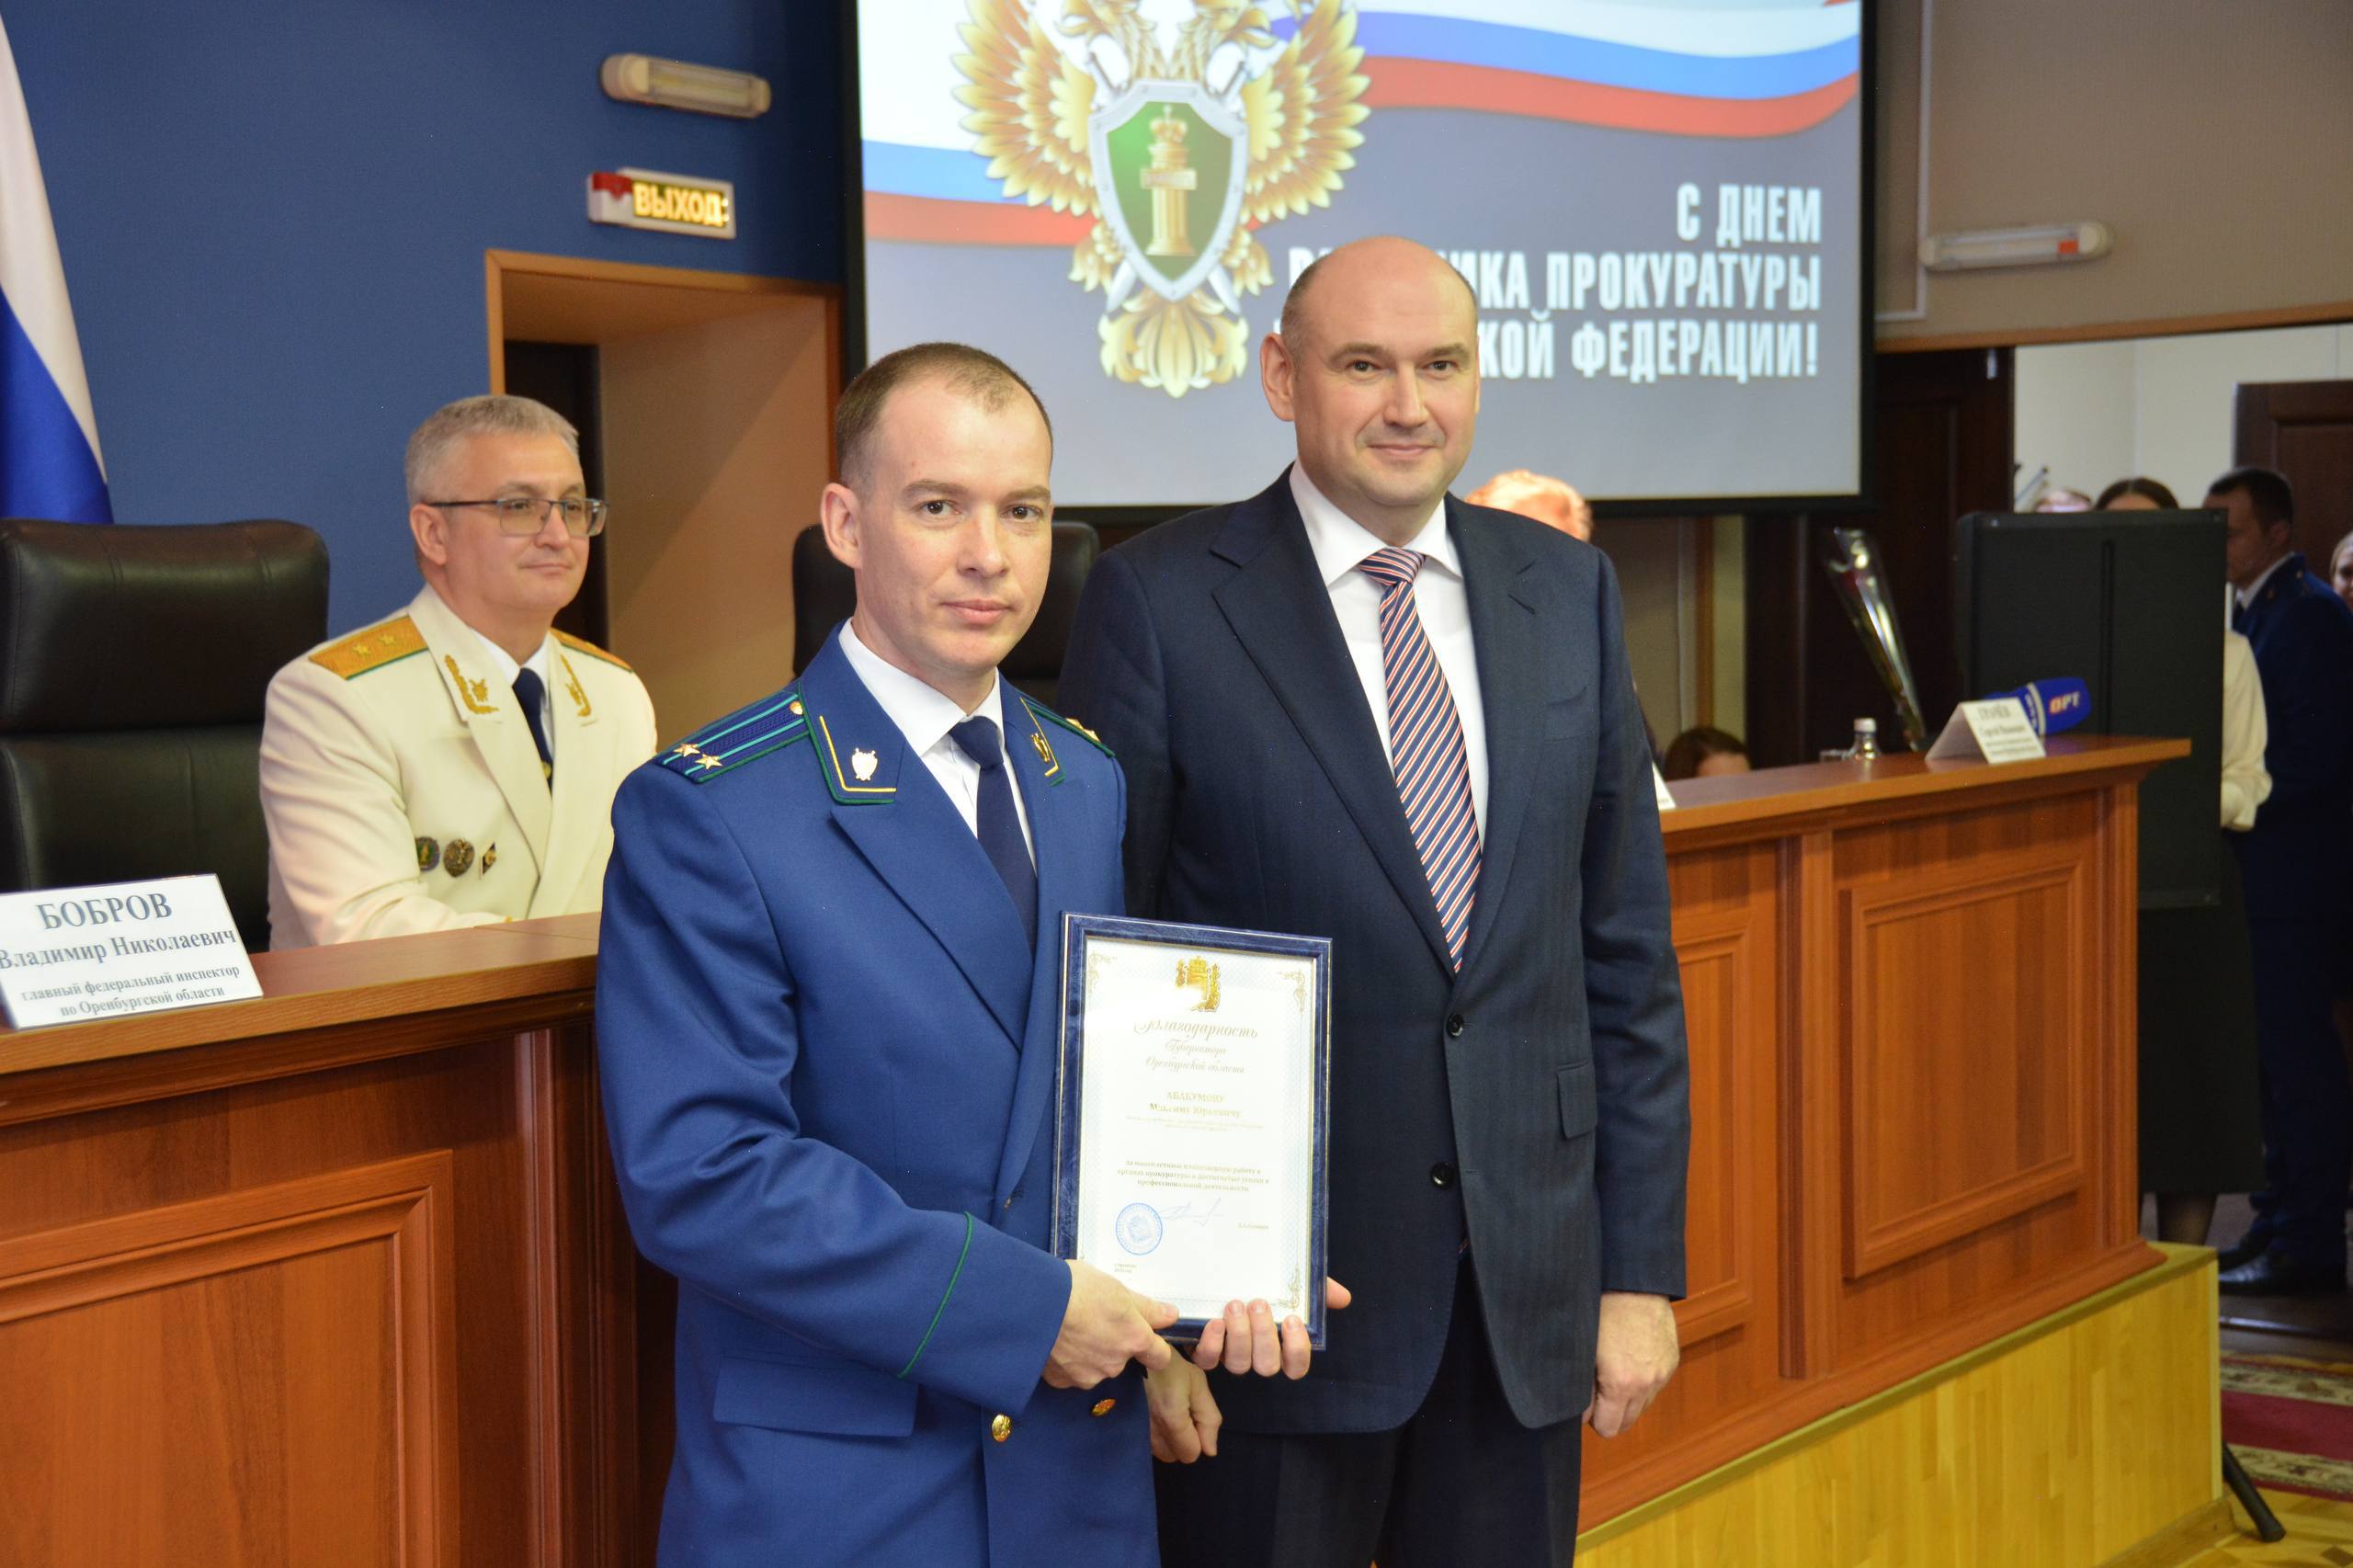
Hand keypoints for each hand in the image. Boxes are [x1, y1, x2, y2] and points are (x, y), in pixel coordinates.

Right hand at [1045, 1261, 1177, 1388]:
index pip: (1160, 1356)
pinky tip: (1055, 1340)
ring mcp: (1088, 1376)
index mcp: (1134, 1339)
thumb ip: (1146, 1307)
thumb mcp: (1117, 1288)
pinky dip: (1067, 1360)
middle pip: (1123, 1358)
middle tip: (1094, 1318)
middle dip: (1113, 1343)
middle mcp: (1115, 1364)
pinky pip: (1070, 1373)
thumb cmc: (1076, 1288)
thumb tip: (1171, 1315)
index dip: (1154, 1347)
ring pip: (1096, 1367)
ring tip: (1070, 1327)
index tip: (1143, 1336)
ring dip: (1089, 1353)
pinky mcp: (1062, 1381)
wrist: (1033, 1305)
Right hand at [1146, 1358, 1221, 1462]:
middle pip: (1175, 1457)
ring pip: (1160, 1453)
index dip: (1198, 1438)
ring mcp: (1137, 1431)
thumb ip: (1209, 1419)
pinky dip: (1155, 1436)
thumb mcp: (1198, 1384)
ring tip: (1168, 1412)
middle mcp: (1151, 1432)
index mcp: (1172, 1420)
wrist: (1137, 1354)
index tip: (1194, 1416)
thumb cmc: (1171, 1365)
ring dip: (1169, 1440)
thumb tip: (1210, 1451)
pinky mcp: (1128, 1428)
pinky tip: (1155, 1414)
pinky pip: (1148, 1445)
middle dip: (1184, 1442)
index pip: (1191, 1454)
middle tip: (1183, 1413)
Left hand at [1189, 1277, 1352, 1378]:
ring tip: (1235, 1305)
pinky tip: (1215, 1322)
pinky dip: (1213, 1344)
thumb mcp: (1290, 1279)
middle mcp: (1256, 1354)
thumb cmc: (1258, 1281)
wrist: (1217, 1269)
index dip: (1296, 1351)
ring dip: (1239, 1335)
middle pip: (1267, 1365)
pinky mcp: (1204, 1350)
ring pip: (1239, 1364)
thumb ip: (1318, 1288)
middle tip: (1259, 1303)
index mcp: (1280, 1343)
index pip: (1296, 1366)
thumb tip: (1343, 1297)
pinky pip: (1208, 1360)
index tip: (1292, 1321)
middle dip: (1265, 1336)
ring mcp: (1229, 1354)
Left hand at [1582, 1291, 1678, 1437]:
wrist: (1633, 1282)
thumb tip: (1580, 1414)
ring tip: (1611, 1373)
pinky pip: (1654, 1387)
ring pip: (1641, 1407)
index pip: (1607, 1428)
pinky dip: (1641, 1383)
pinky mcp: (1671, 1362)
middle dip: (1609, 1413)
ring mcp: (1662, 1373)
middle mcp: (1647, 1384)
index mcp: (1621, 1384)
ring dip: (1626, 1400)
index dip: (1591, 1418)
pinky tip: (1628, 1361)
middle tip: (1595, 1391)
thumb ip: (1581, 1388)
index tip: (1584, 1404)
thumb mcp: (1583, 1351)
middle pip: (1626, 1423)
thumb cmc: (1602, 1310)